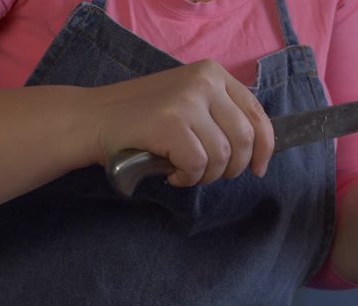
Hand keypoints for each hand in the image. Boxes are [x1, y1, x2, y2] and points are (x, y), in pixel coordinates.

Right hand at [87, 59, 273, 186]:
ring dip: (205, 176)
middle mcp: (204, 81)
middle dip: (232, 168)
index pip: (256, 113)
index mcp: (213, 73)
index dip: (264, 147)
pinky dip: (187, 178)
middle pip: (245, 139)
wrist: (93, 119)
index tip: (258, 169)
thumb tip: (254, 152)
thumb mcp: (187, 103)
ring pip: (223, 156)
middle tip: (208, 175)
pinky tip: (170, 173)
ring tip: (183, 172)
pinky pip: (198, 165)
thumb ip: (218, 116)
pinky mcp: (171, 123)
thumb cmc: (140, 119)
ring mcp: (187, 100)